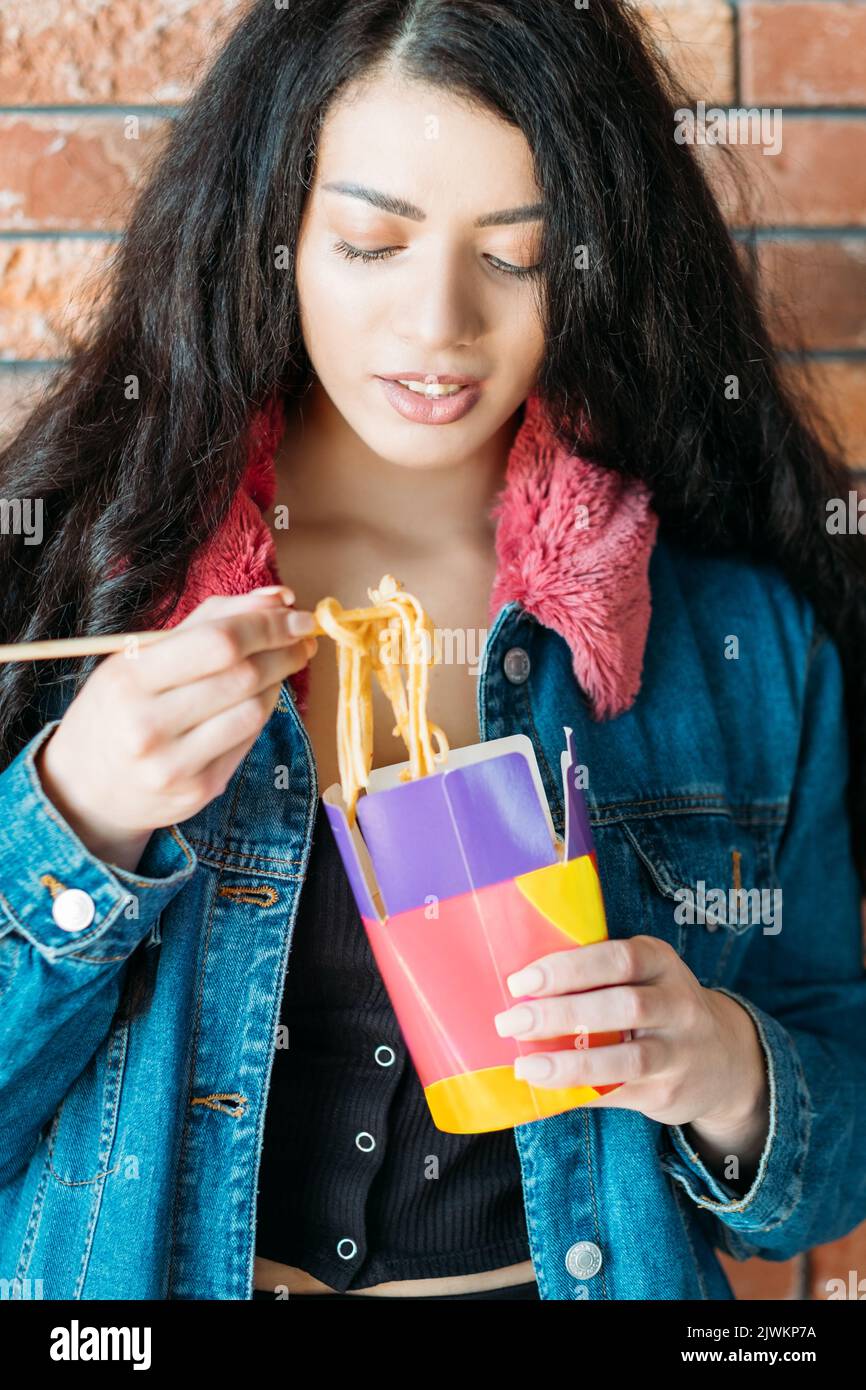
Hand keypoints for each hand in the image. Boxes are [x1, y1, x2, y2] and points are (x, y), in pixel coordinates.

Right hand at [35, 586, 316, 870]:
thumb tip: (277, 598)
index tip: (297, 614)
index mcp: (129, 680)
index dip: (268, 625)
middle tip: (303, 636)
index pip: (218, 643)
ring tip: (281, 664)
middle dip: (284, 649)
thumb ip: (208, 621)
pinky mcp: (199, 791)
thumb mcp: (141, 656)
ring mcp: (175, 764)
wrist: (87, 790)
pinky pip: (248, 740)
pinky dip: (262, 711)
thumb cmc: (118, 709)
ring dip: (278, 680)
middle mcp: (148, 726)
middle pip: (242, 676)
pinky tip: (259, 697)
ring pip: (253, 711)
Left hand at [493, 936, 768, 1142]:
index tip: (521, 981)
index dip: (568, 968)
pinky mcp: (668, 1092)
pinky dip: (580, 1093)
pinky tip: (548, 1089)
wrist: (726, 1059)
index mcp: (662, 964)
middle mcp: (678, 1005)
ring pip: (625, 1059)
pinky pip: (619, 1094)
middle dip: (559, 1014)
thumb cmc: (659, 1006)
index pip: (618, 959)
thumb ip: (598, 974)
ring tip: (525, 1066)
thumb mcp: (645, 975)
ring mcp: (678, 1053)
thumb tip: (521, 986)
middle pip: (621, 1006)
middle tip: (510, 1022)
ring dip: (568, 1063)